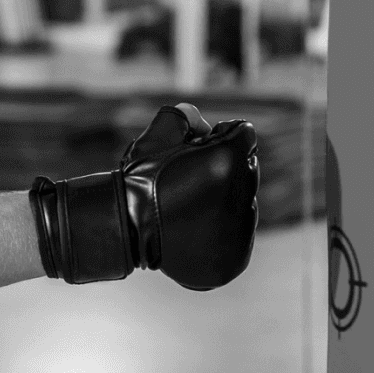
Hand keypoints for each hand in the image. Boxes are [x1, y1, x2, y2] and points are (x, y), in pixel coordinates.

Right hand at [28, 103, 259, 290]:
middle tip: (190, 174)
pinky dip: (222, 225)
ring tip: (189, 202)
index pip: (244, 135)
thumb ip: (185, 116)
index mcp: (228, 161)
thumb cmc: (140, 179)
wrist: (125, 230)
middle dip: (224, 165)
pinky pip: (240, 231)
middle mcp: (242, 195)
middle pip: (248, 167)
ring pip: (246, 200)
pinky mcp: (237, 256)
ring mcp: (242, 230)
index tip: (196, 147)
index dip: (218, 136)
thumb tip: (204, 125)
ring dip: (225, 196)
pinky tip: (195, 224)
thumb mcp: (159, 135)